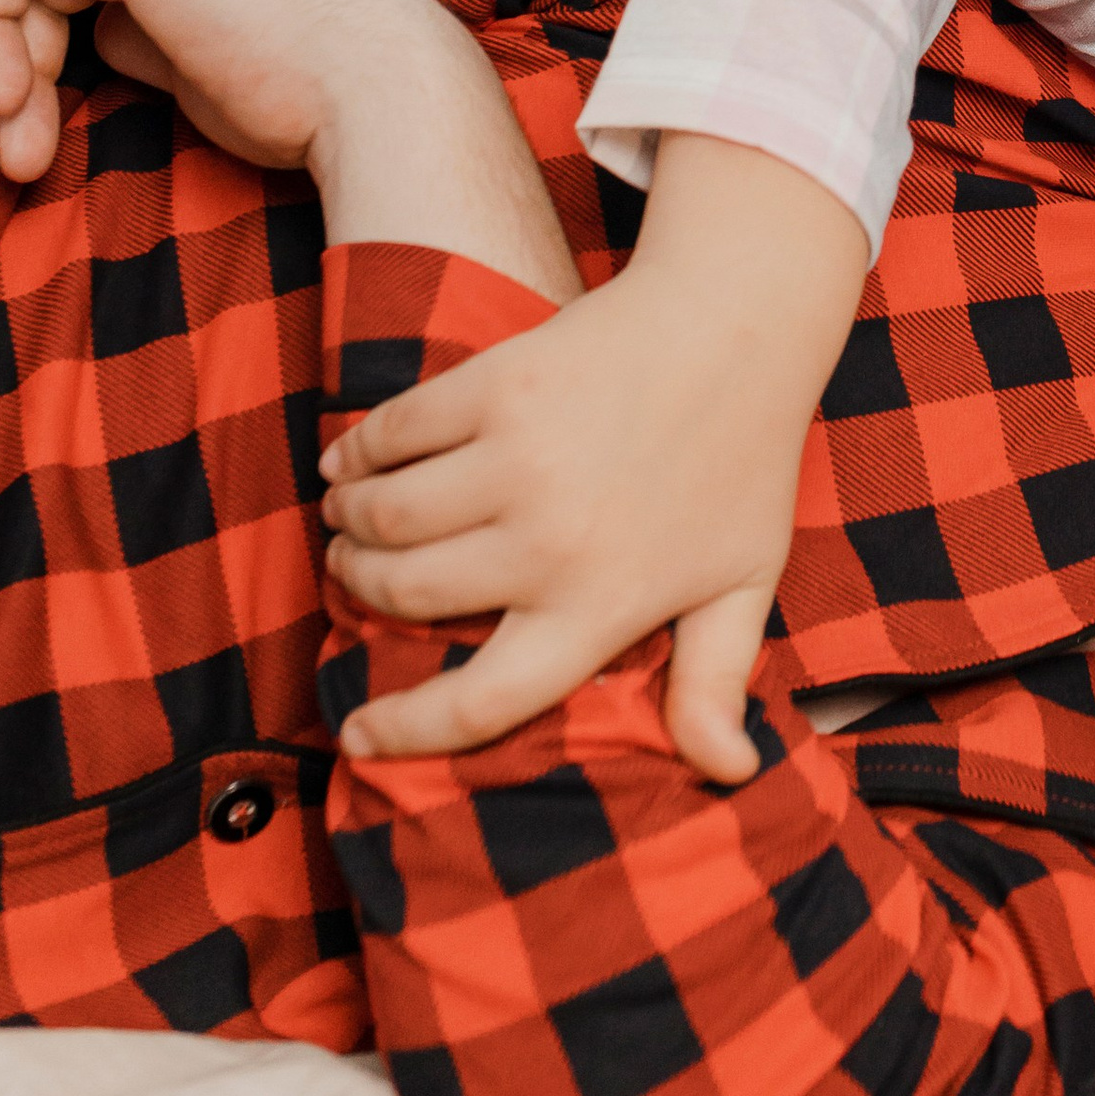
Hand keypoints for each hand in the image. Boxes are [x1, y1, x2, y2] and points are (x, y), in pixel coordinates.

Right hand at [321, 137, 870, 779]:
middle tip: (354, 572)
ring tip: (350, 517)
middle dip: (360, 587)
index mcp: (603, 605)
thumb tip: (731, 773)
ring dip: (349, 521)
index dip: (406, 729)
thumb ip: (716, 678)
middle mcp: (552, 544)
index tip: (355, 736)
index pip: (483, 701)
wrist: (741, 322)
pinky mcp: (499, 385)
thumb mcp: (744, 578)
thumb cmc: (744, 459)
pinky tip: (349, 459)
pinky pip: (392, 433)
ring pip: (384, 516)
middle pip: (403, 593)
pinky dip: (355, 451)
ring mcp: (521, 461)